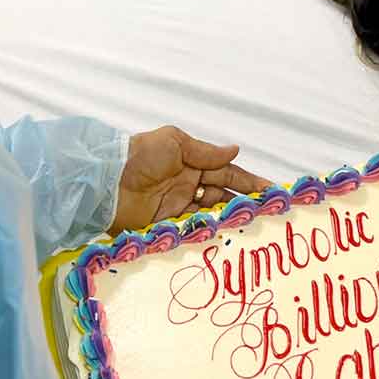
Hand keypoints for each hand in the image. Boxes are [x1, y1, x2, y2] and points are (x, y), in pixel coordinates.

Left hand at [112, 126, 271, 233]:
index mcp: (192, 163)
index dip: (250, 182)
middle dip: (245, 203)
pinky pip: (194, 230)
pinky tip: (226, 235)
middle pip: (224, 196)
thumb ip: (207, 152)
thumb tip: (236, 150)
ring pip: (212, 215)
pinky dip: (210, 232)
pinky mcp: (168, 226)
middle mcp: (189, 185)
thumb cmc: (140, 155)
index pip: (228, 174)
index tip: (271, 191)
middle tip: (269, 213)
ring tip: (253, 226)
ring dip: (230, 219)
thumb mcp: (176, 143)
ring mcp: (179, 206)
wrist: (107, 182)